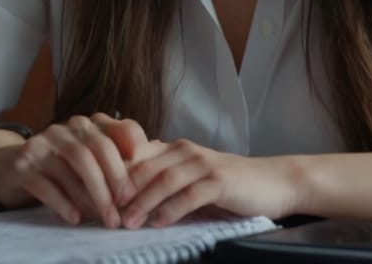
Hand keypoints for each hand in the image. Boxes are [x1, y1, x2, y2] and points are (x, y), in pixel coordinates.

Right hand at [0, 113, 147, 226]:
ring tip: (106, 218)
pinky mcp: (21, 165)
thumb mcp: (88, 159)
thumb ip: (116, 158)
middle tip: (125, 207)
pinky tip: (75, 218)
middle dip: (114, 179)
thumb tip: (150, 168)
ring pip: (72, 165)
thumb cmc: (59, 167)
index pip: (116, 130)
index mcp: (86, 125)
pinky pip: (45, 183)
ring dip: (93, 195)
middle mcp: (64, 129)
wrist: (8, 168)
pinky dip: (63, 202)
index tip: (143, 177)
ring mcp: (41, 145)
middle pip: (95, 148)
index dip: (133, 150)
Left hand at [120, 139, 301, 227]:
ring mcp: (204, 164)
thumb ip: (165, 185)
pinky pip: (190, 194)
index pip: (136, 158)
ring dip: (142, 203)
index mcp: (175, 150)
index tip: (96, 197)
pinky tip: (159, 222)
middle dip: (121, 192)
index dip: (113, 177)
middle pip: (144, 169)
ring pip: (164, 181)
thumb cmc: (231, 186)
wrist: (275, 182)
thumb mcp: (193, 180)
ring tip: (127, 223)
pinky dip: (171, 209)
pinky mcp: (220, 181)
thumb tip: (128, 202)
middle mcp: (186, 152)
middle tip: (104, 214)